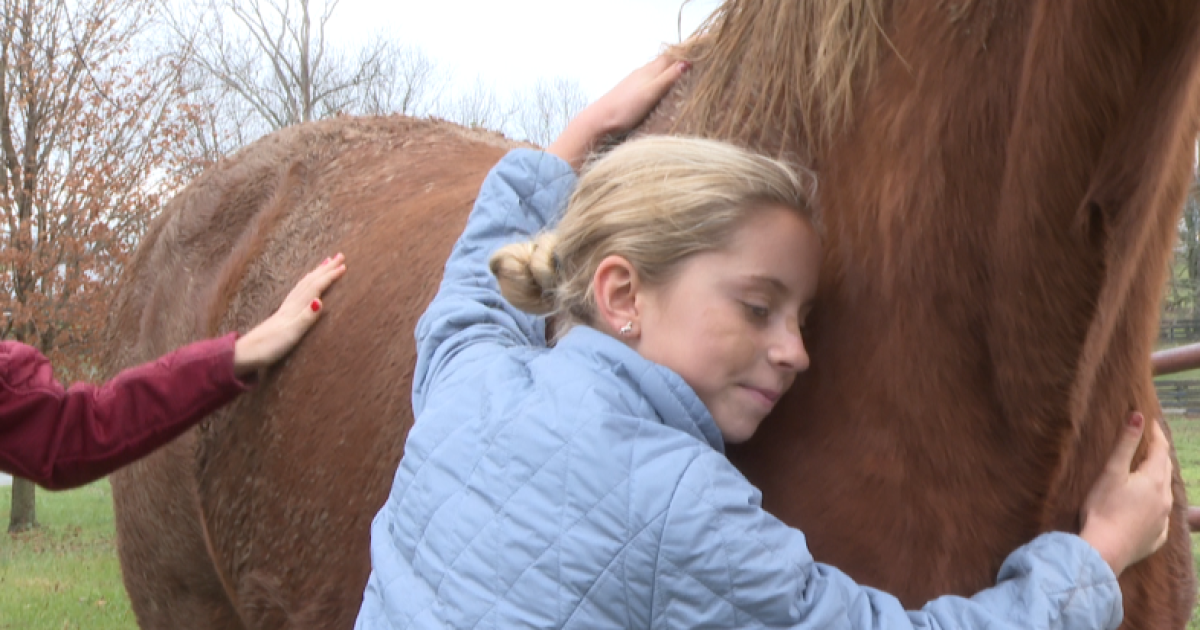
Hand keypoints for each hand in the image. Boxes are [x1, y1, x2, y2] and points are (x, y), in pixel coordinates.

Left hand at [233, 254, 346, 376]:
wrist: (245, 354)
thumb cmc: (268, 347)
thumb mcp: (291, 335)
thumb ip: (306, 318)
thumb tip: (320, 301)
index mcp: (295, 309)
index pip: (315, 288)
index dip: (329, 277)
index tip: (344, 266)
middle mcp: (291, 305)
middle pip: (310, 281)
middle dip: (325, 268)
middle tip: (339, 256)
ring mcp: (286, 309)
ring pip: (304, 284)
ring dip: (316, 273)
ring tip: (326, 263)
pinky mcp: (282, 315)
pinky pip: (298, 292)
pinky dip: (306, 283)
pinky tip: (307, 284)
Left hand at [547, 54, 690, 168]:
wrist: (599, 121)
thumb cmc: (624, 108)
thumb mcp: (651, 93)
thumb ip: (668, 78)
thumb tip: (686, 62)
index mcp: (650, 70)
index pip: (672, 55)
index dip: (687, 51)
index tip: (703, 49)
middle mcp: (643, 73)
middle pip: (666, 61)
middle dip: (681, 60)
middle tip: (699, 63)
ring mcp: (636, 83)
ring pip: (658, 72)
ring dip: (672, 71)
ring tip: (686, 76)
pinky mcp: (632, 94)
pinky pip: (652, 82)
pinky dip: (662, 82)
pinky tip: (665, 92)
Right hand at [1079, 412, 1173, 575]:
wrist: (1104, 550)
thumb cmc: (1103, 509)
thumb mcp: (1111, 472)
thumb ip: (1126, 444)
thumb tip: (1138, 416)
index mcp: (1154, 480)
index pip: (1160, 449)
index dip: (1155, 433)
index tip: (1150, 421)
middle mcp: (1164, 499)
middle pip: (1165, 470)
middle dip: (1159, 455)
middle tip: (1150, 444)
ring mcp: (1163, 520)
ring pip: (1165, 493)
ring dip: (1159, 480)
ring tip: (1148, 473)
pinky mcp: (1156, 537)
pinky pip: (1161, 517)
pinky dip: (1155, 506)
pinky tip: (1147, 509)